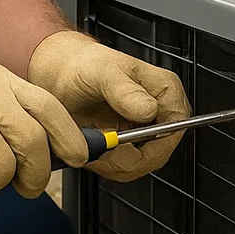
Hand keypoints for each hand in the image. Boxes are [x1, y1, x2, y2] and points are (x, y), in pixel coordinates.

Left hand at [26, 30, 190, 180]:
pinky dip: (103, 161)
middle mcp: (158, 112)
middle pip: (157, 155)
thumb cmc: (82, 65)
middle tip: (98, 142)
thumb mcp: (102, 72)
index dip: (152, 145)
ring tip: (91, 139)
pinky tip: (91, 143)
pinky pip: (122, 167)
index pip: (175, 130)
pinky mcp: (128, 145)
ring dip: (110, 161)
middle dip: (124, 158)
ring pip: (137, 166)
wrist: (59, 75)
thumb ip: (125, 92)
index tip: (120, 144)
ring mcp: (144, 131)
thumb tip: (148, 111)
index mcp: (164, 90)